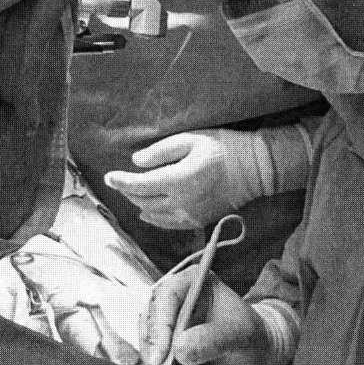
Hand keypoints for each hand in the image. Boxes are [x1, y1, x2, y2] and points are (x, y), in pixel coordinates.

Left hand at [106, 130, 242, 229]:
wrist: (254, 170)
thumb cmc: (223, 148)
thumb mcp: (191, 140)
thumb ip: (161, 151)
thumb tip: (137, 162)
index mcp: (177, 180)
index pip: (140, 185)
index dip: (121, 182)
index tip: (109, 177)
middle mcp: (180, 202)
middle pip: (143, 201)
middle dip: (128, 192)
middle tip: (119, 181)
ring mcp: (189, 215)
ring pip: (153, 215)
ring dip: (139, 205)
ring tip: (132, 194)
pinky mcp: (198, 221)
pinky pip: (168, 224)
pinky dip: (154, 219)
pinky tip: (147, 213)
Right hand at [139, 270, 275, 364]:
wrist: (258, 353)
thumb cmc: (252, 334)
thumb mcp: (241, 333)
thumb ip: (213, 338)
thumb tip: (179, 350)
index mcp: (191, 282)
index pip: (164, 297)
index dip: (159, 326)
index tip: (161, 356)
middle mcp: (172, 303)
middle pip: (149, 326)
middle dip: (155, 358)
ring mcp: (167, 329)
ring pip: (151, 352)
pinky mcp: (167, 353)